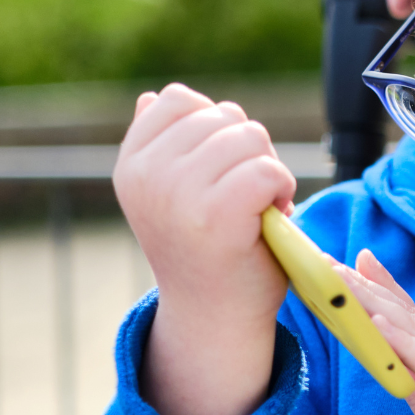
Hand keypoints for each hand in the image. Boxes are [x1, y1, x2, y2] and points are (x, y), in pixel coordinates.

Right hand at [114, 84, 296, 414]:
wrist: (214, 317)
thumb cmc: (206, 249)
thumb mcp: (173, 192)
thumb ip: (166, 145)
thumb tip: (152, 97)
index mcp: (131, 164)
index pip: (180, 99)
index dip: (216, 128)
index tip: (216, 172)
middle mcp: (146, 176)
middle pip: (224, 115)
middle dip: (249, 151)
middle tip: (242, 199)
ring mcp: (177, 195)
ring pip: (250, 137)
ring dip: (269, 170)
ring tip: (255, 210)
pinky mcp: (215, 216)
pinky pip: (268, 170)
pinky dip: (282, 189)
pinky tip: (270, 217)